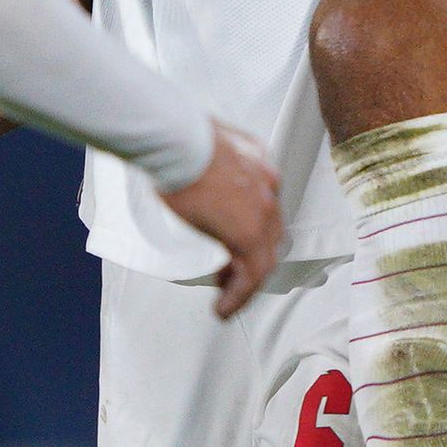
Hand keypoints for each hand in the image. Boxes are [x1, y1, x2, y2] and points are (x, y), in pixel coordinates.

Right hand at [160, 122, 285, 319]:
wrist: (178, 140)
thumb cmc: (178, 136)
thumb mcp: (201, 141)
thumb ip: (205, 155)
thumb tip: (188, 159)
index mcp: (258, 162)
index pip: (264, 202)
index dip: (251, 226)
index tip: (229, 239)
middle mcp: (267, 186)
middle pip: (269, 232)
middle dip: (249, 256)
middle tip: (227, 273)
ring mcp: (261, 211)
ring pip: (264, 258)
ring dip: (245, 282)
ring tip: (226, 298)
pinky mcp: (248, 235)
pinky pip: (251, 276)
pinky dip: (239, 296)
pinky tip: (222, 309)